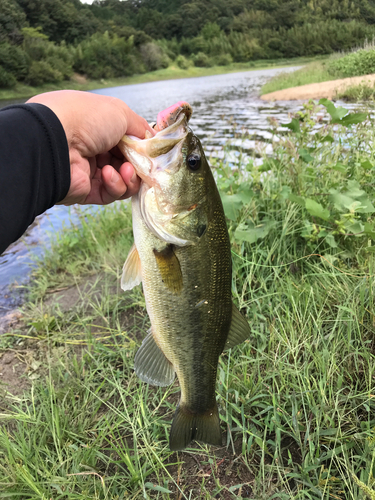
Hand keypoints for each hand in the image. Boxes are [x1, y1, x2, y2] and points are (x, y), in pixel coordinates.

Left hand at [27, 90, 154, 204]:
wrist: (54, 143)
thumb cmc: (87, 119)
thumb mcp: (121, 113)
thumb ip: (141, 128)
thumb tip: (152, 141)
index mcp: (96, 125)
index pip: (126, 138)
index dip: (141, 146)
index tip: (153, 152)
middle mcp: (92, 146)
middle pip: (127, 161)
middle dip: (138, 164)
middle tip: (145, 165)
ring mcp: (88, 169)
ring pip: (123, 180)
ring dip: (129, 176)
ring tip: (126, 171)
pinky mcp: (86, 191)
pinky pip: (111, 193)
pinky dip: (115, 185)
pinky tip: (108, 174)